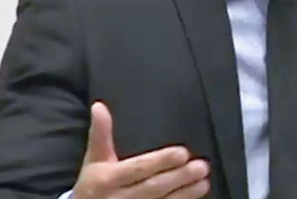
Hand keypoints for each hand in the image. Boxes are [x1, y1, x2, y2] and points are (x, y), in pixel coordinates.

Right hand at [73, 102, 210, 198]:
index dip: (161, 162)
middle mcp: (120, 198)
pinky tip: (195, 198)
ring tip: (204, 181)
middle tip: (202, 166)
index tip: (183, 153)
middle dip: (179, 178)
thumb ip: (100, 134)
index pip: (139, 169)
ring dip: (185, 193)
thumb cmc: (92, 184)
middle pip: (154, 188)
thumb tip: (99, 106)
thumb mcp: (94, 159)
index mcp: (109, 179)